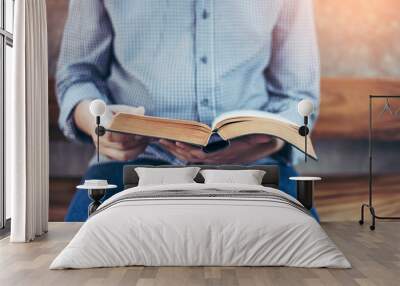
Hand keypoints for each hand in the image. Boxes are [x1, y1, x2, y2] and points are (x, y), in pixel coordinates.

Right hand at [73, 100, 148, 160]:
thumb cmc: (110, 113)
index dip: (127, 133)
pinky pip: (123, 158)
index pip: (112, 133)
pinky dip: (134, 153)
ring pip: (123, 155)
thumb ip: (130, 111)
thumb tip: (142, 111)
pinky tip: (142, 146)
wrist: (94, 120)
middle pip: (121, 145)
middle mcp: (99, 140)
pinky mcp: (107, 155)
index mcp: (99, 126)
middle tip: (148, 135)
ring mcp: (102, 150)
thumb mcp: (119, 108)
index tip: (140, 129)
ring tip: (146, 141)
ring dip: (138, 149)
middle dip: (137, 141)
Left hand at [159, 135, 284, 163]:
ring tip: (159, 140)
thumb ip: (258, 138)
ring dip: (171, 149)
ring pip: (185, 155)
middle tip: (161, 139)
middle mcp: (210, 157)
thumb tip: (265, 136)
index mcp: (218, 154)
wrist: (250, 151)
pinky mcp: (203, 155)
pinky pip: (186, 154)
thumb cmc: (248, 144)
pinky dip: (176, 149)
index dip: (188, 148)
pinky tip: (166, 144)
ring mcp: (205, 157)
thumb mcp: (254, 140)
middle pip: (187, 154)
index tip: (177, 141)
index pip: (201, 153)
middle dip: (173, 147)